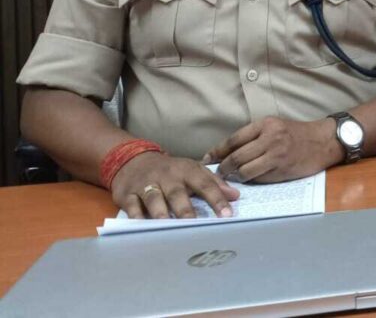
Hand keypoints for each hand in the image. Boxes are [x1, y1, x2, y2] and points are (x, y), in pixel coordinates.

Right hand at [111, 151, 238, 218]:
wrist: (134, 160)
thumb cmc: (171, 171)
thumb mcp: (193, 171)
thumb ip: (214, 183)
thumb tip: (235, 196)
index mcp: (187, 170)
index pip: (205, 184)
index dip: (216, 199)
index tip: (227, 215)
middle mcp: (167, 177)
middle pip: (177, 193)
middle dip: (185, 210)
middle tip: (194, 225)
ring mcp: (146, 184)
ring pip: (153, 198)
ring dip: (160, 212)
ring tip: (166, 226)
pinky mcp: (127, 193)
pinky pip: (131, 205)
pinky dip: (135, 215)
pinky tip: (141, 225)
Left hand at [205, 116, 342, 183]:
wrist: (324, 141)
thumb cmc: (297, 134)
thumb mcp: (275, 126)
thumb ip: (254, 136)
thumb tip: (227, 151)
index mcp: (266, 124)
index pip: (234, 139)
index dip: (218, 151)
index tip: (207, 159)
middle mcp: (270, 138)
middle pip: (236, 157)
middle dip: (223, 167)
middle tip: (218, 172)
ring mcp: (276, 155)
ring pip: (244, 170)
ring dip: (235, 176)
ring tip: (231, 178)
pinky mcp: (282, 170)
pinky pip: (258, 178)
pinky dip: (250, 180)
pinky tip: (248, 179)